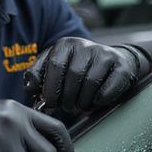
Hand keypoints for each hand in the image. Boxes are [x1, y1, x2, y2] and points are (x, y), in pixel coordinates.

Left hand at [24, 37, 151, 114]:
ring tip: (81, 104)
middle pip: (73, 75)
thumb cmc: (79, 69)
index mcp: (65, 44)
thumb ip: (39, 75)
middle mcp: (85, 45)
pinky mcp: (121, 66)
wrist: (113, 63)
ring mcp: (104, 53)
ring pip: (90, 83)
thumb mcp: (56, 67)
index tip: (50, 104)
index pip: (55, 65)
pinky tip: (96, 101)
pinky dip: (100, 100)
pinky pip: (108, 89)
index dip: (51, 88)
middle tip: (67, 107)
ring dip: (83, 101)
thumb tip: (29, 88)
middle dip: (68, 98)